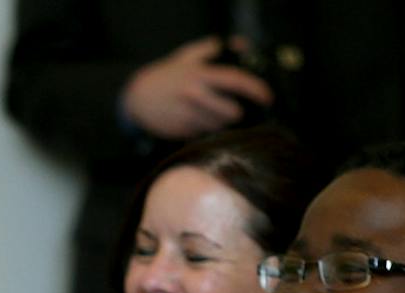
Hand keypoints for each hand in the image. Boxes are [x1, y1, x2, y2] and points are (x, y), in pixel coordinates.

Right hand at [119, 36, 272, 139]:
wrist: (137, 98)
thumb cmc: (166, 76)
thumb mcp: (187, 56)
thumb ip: (213, 49)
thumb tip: (241, 47)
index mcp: (199, 75)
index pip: (236, 81)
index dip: (256, 89)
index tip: (267, 97)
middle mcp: (195, 96)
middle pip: (232, 112)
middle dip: (238, 112)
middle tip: (237, 108)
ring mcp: (188, 116)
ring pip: (220, 126)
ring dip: (223, 122)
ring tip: (215, 114)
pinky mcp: (182, 131)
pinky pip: (205, 133)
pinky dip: (208, 128)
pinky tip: (200, 120)